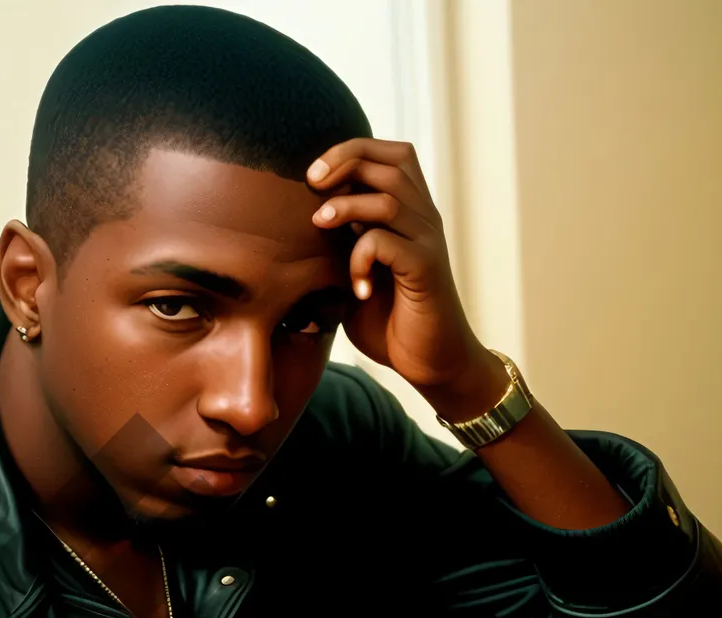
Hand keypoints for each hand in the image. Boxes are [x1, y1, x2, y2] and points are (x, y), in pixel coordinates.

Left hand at [306, 138, 502, 400]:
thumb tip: (290, 230)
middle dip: (344, 162)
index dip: (350, 151)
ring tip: (320, 226)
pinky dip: (361, 257)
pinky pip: (388, 243)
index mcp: (408, 213)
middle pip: (390, 161)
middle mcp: (423, 219)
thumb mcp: (353, 277)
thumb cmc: (390, 322)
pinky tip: (357, 287)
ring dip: (346, 207)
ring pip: (388, 197)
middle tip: (311, 184)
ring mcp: (427, 243)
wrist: (431, 363)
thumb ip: (336, 249)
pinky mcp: (426, 270)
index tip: (313, 175)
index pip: (387, 154)